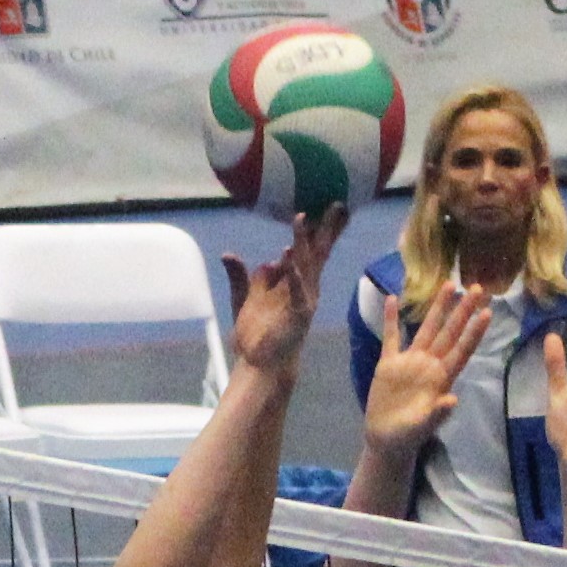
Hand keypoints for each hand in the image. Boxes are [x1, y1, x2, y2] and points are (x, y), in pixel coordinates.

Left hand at [226, 204, 343, 374]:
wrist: (259, 363)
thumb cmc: (256, 334)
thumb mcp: (243, 299)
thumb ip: (239, 276)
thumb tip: (229, 254)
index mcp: (293, 281)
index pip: (307, 250)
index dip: (315, 230)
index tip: (324, 207)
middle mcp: (304, 287)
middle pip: (317, 253)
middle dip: (326, 229)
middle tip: (337, 203)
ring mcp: (304, 300)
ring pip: (306, 265)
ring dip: (303, 242)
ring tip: (301, 219)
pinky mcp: (299, 315)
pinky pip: (297, 291)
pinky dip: (294, 274)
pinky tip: (288, 256)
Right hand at [361, 281, 495, 456]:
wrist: (386, 440)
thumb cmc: (408, 436)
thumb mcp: (422, 427)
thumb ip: (437, 414)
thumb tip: (452, 400)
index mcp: (440, 379)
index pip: (461, 350)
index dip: (474, 333)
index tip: (486, 313)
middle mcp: (429, 365)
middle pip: (449, 332)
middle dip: (462, 311)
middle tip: (477, 288)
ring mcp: (410, 362)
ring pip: (427, 329)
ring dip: (437, 307)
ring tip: (449, 284)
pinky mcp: (389, 364)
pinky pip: (391, 337)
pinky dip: (391, 319)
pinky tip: (392, 298)